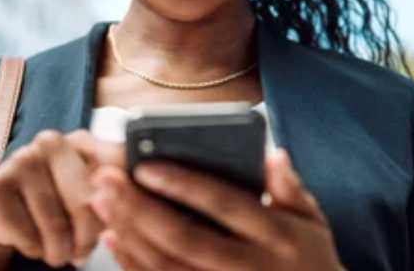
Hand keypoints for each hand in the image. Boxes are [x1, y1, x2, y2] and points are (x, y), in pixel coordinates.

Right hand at [0, 129, 123, 267]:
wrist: (5, 212)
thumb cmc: (58, 204)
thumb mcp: (92, 194)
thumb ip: (118, 193)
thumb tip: (140, 202)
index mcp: (85, 141)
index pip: (116, 174)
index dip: (120, 209)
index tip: (116, 226)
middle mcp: (53, 141)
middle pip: (88, 205)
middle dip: (87, 240)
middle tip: (81, 250)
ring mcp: (21, 159)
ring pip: (57, 227)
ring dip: (59, 252)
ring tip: (57, 249)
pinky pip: (28, 236)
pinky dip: (34, 250)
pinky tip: (32, 239)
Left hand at [88, 148, 345, 270]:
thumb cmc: (308, 257)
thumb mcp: (313, 221)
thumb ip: (290, 187)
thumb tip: (272, 153)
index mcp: (278, 237)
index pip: (225, 205)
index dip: (184, 185)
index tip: (144, 165)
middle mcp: (249, 268)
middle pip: (185, 238)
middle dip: (139, 208)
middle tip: (104, 179)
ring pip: (167, 267)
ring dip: (128, 233)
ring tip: (100, 200)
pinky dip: (134, 265)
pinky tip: (114, 237)